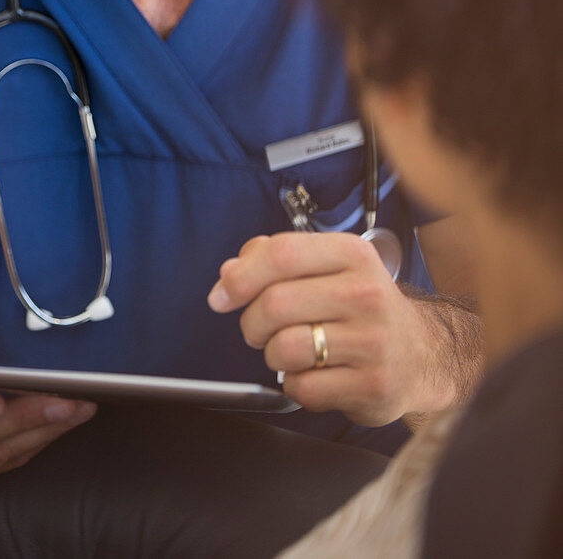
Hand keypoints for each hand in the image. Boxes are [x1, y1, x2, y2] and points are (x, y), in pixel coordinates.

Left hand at [208, 232, 435, 426]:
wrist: (421, 353)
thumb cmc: (360, 306)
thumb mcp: (328, 267)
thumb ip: (275, 259)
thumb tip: (229, 273)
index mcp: (351, 254)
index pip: (282, 253)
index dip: (241, 276)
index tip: (221, 295)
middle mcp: (366, 293)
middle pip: (276, 303)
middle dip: (252, 323)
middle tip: (259, 330)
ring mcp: (373, 341)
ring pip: (285, 348)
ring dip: (273, 356)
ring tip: (291, 352)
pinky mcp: (372, 385)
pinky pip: (303, 388)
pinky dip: (295, 386)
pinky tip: (316, 375)